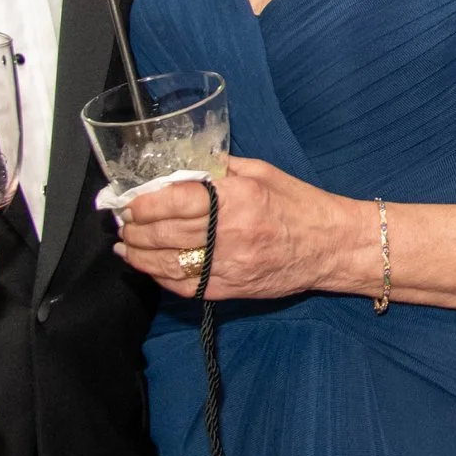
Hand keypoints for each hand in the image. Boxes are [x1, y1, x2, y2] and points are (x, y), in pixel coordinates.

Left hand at [112, 155, 355, 300]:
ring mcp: (229, 265)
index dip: (146, 204)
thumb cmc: (300, 205)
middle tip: (124, 224)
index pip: (176, 201)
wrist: (332, 246)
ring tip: (126, 247)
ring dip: (140, 256)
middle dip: (136, 230)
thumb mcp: (263, 172)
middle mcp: (229, 233)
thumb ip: (222, 169)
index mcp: (236, 198)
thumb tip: (186, 167)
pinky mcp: (231, 288)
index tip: (132, 203)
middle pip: (165, 233)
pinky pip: (186, 287)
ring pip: (169, 264)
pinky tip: (150, 268)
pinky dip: (161, 278)